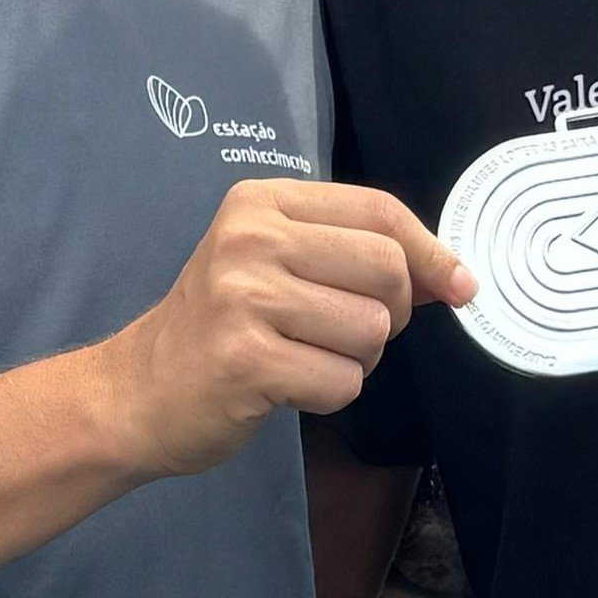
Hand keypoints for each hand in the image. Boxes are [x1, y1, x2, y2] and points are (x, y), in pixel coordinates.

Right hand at [100, 180, 473, 478]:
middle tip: (347, 332)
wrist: (138, 392)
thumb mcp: (277, 265)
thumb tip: (457, 277)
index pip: (379, 212)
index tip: (460, 286)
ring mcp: (244, 298)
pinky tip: (288, 386)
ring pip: (371, 330)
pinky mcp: (245, 361)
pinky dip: (330, 394)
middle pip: (387, 268)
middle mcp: (250, 239)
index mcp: (262, 202)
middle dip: (391, 314)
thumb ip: (359, 260)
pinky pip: (343, 381)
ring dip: (357, 360)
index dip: (432, 252)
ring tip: (307, 357)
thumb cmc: (220, 327)